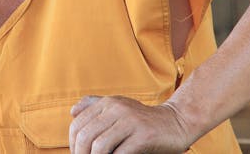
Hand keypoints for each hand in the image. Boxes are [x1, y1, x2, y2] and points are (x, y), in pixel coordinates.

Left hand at [69, 95, 190, 153]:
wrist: (177, 122)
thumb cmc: (144, 120)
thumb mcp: (119, 107)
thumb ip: (96, 106)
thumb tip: (72, 111)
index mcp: (108, 103)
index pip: (77, 125)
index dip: (72, 145)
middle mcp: (117, 108)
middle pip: (85, 136)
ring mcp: (130, 121)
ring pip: (99, 146)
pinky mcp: (144, 136)